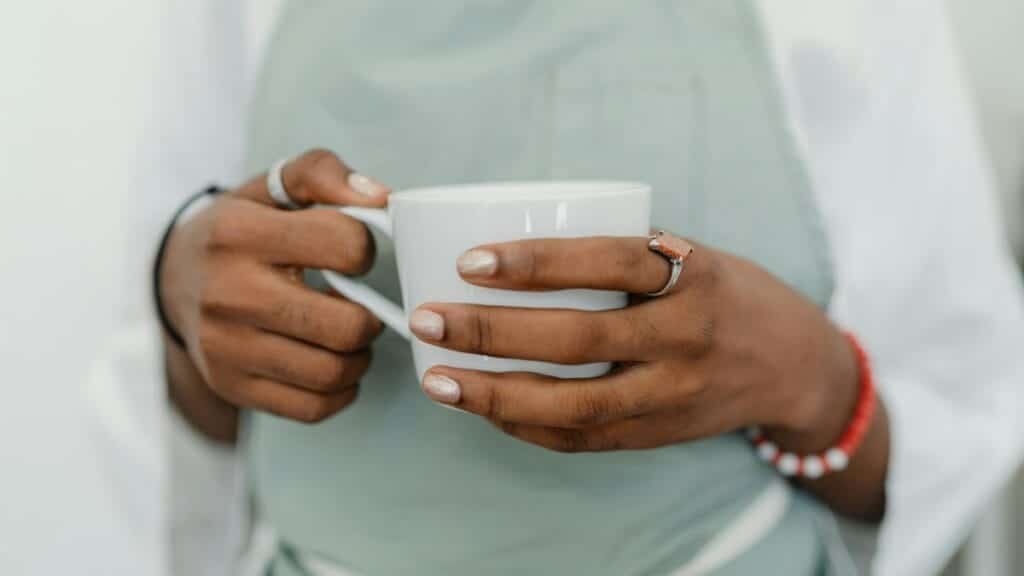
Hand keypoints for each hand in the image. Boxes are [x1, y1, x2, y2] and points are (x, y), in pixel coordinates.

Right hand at [161, 149, 388, 423]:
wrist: (172, 280)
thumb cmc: (240, 232)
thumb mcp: (271, 187)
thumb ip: (323, 173)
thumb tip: (379, 196)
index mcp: (240, 234)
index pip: (344, 245)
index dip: (364, 248)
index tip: (350, 254)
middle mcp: (228, 294)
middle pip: (346, 325)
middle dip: (370, 317)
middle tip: (359, 306)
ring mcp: (226, 348)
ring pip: (333, 372)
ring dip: (359, 358)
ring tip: (347, 336)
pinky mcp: (232, 386)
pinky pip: (313, 407)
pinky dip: (339, 391)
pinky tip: (331, 364)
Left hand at [409, 235, 858, 453]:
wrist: (795, 366)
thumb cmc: (727, 295)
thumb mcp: (694, 256)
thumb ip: (626, 254)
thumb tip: (520, 243)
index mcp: (693, 277)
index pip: (611, 262)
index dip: (538, 261)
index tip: (470, 261)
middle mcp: (686, 338)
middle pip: (580, 340)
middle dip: (494, 332)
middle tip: (429, 319)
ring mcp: (672, 396)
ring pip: (576, 406)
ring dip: (496, 395)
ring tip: (437, 379)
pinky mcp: (659, 435)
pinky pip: (584, 439)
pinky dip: (526, 425)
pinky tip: (482, 407)